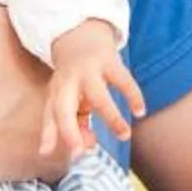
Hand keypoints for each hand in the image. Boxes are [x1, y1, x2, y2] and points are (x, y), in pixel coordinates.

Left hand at [42, 20, 143, 155]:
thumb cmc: (74, 80)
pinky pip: (123, 81)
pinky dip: (133, 96)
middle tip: (82, 151)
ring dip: (111, 118)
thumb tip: (85, 149)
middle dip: (70, 130)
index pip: (52, 117)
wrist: (80, 36)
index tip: (69, 154)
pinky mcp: (109, 61)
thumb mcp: (68, 100)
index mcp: (56, 93)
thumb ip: (73, 127)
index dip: (54, 136)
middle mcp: (67, 83)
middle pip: (63, 108)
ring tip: (125, 135)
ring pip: (98, 97)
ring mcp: (87, 71)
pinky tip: (140, 111)